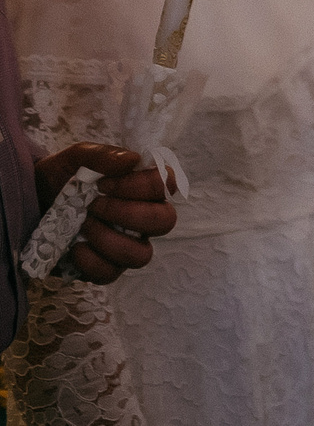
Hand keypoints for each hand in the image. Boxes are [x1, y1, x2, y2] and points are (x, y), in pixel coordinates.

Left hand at [32, 144, 175, 284]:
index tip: (104, 183)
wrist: (32, 202)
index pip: (166, 185)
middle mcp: (143, 218)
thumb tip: (132, 159)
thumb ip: (103, 155)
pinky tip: (74, 247)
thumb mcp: (76, 158)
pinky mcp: (106, 267)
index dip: (140, 186)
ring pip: (141, 255)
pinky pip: (111, 274)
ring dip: (109, 240)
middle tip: (94, 205)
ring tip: (83, 225)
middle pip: (164, 222)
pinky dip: (90, 262)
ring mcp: (127, 245)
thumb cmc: (61, 178)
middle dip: (127, 214)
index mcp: (143, 187)